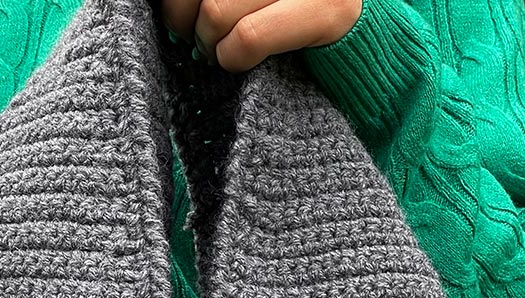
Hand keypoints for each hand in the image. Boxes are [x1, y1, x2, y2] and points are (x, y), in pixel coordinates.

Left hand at [161, 0, 362, 71]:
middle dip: (184, 21)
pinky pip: (248, 38)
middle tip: (200, 37)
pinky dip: (233, 58)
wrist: (356, 44)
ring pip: (215, 12)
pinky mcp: (328, 10)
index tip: (178, 14)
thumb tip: (168, 9)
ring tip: (222, 50)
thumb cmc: (283, 16)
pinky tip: (240, 61)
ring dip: (210, 45)